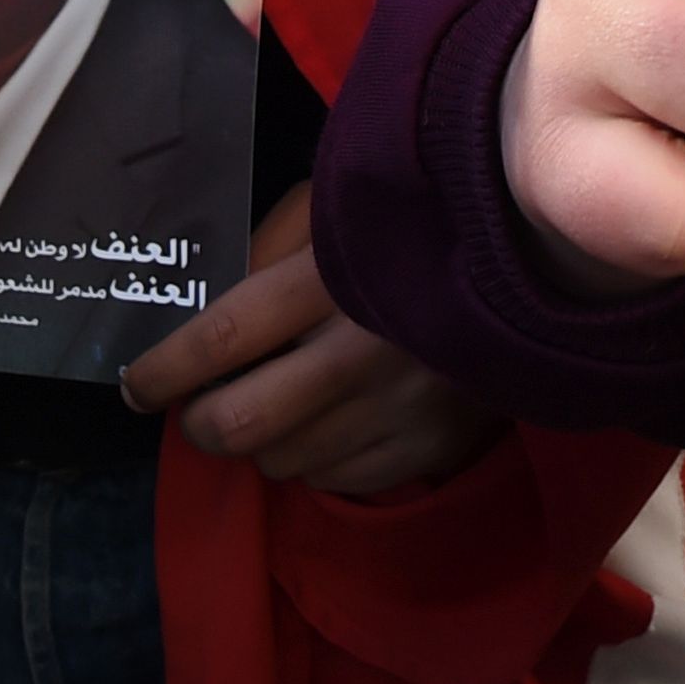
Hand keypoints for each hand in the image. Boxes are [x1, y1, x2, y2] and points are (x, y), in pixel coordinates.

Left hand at [121, 185, 507, 495]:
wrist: (548, 257)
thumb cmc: (425, 221)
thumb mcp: (344, 203)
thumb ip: (274, 238)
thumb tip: (202, 296)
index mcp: (335, 278)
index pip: (218, 341)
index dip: (161, 370)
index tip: (136, 385)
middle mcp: (365, 351)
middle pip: (239, 423)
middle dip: (199, 423)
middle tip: (199, 408)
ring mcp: (402, 407)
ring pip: (281, 461)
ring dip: (262, 442)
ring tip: (283, 406)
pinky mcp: (433, 446)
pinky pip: (335, 481)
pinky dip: (319, 459)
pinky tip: (338, 420)